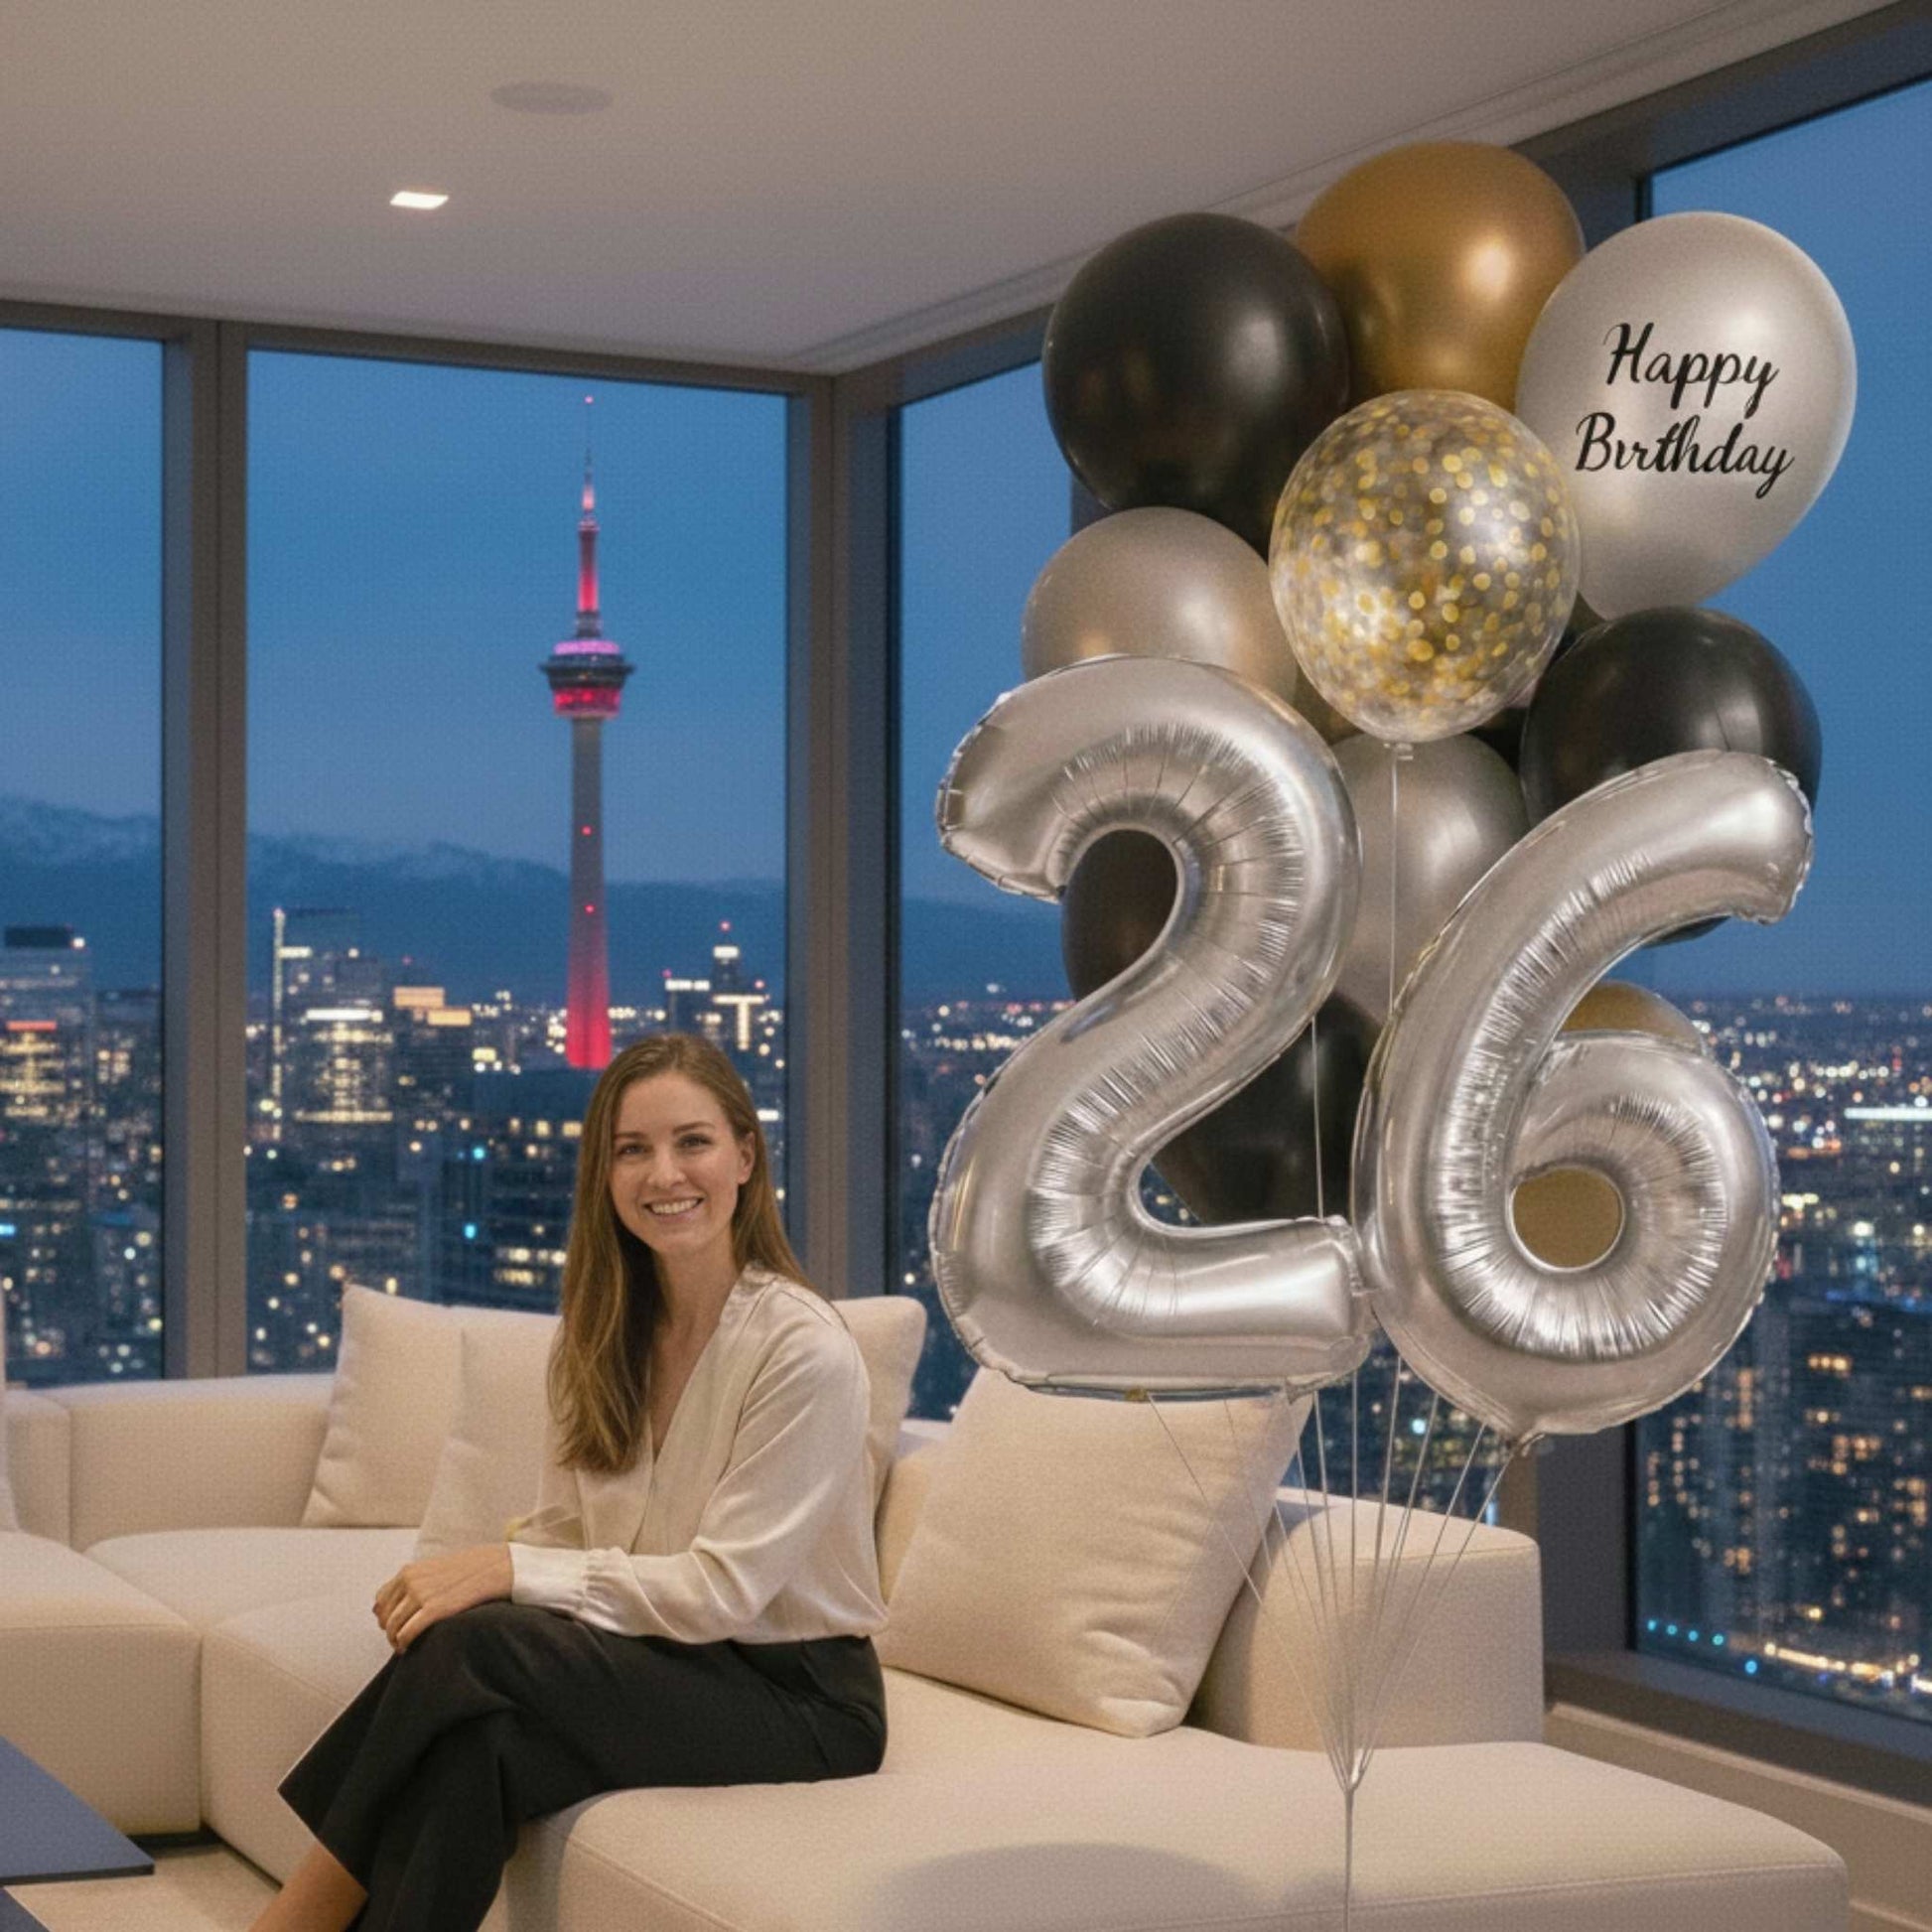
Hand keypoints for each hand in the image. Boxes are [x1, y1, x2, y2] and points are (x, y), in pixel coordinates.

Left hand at [373, 1545, 514, 1653]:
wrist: (491, 1567)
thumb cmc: (463, 1571)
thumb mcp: (431, 1570)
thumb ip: (409, 1584)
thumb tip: (378, 1609)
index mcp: (408, 1571)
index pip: (381, 1600)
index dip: (384, 1616)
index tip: (394, 1625)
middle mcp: (410, 1582)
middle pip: (385, 1615)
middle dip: (389, 1630)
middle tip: (398, 1640)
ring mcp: (421, 1595)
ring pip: (393, 1627)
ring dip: (395, 1640)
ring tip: (402, 1646)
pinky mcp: (434, 1609)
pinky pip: (407, 1633)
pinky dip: (403, 1644)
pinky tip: (408, 1648)